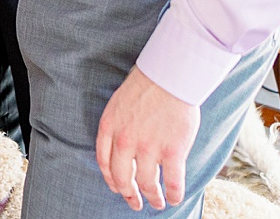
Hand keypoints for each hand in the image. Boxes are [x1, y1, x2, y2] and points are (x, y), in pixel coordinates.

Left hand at [96, 67, 198, 210]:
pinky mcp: (172, 151)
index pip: (104, 163)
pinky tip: (175, 199)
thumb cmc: (145, 86)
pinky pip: (172, 182)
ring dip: (153, 198)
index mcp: (109, 128)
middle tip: (135, 203)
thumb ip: (117, 127)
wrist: (168, 76)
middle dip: (129, 195)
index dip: (111, 180)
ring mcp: (148, 148)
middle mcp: (125, 141)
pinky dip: (174, 194)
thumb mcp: (117, 105)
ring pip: (148, 184)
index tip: (118, 188)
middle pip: (123, 178)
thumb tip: (123, 148)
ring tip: (158, 203)